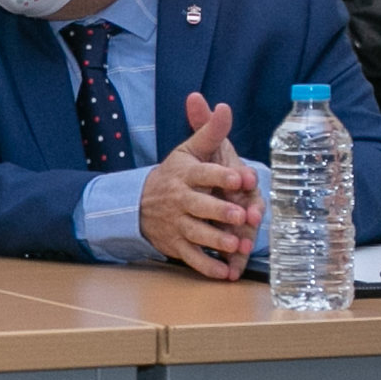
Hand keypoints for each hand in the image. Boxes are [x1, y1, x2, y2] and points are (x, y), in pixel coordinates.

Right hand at [137, 92, 259, 279]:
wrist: (138, 203)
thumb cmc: (175, 174)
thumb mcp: (189, 150)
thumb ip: (210, 131)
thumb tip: (223, 106)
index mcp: (186, 174)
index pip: (204, 174)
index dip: (223, 177)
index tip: (243, 178)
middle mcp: (181, 199)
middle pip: (201, 206)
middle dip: (220, 212)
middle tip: (241, 216)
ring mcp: (177, 224)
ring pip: (197, 233)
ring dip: (217, 240)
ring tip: (236, 244)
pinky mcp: (176, 245)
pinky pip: (192, 258)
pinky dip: (207, 267)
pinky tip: (225, 273)